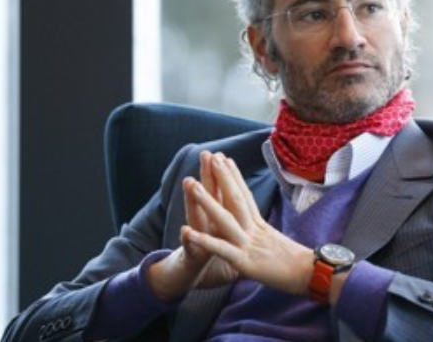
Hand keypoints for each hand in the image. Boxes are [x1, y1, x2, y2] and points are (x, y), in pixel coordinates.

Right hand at [145, 151, 239, 300]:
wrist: (184, 277)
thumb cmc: (209, 257)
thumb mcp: (227, 240)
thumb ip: (233, 225)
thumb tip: (249, 213)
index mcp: (220, 221)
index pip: (223, 195)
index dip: (226, 177)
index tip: (227, 157)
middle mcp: (207, 226)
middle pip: (208, 199)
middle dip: (208, 177)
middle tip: (207, 154)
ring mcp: (198, 240)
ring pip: (195, 217)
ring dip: (193, 201)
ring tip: (189, 182)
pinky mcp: (191, 257)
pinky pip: (190, 249)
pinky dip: (189, 241)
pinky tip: (185, 231)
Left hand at [182, 151, 314, 294]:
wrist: (312, 275)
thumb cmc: (299, 264)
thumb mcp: (278, 244)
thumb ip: (266, 236)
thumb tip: (264, 231)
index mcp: (261, 226)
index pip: (246, 196)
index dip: (235, 177)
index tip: (226, 159)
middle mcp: (254, 230)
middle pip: (236, 199)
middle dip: (222, 177)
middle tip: (211, 156)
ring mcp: (249, 244)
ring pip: (225, 219)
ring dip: (208, 201)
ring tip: (193, 184)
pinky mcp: (245, 262)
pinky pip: (222, 250)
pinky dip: (204, 240)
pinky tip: (188, 232)